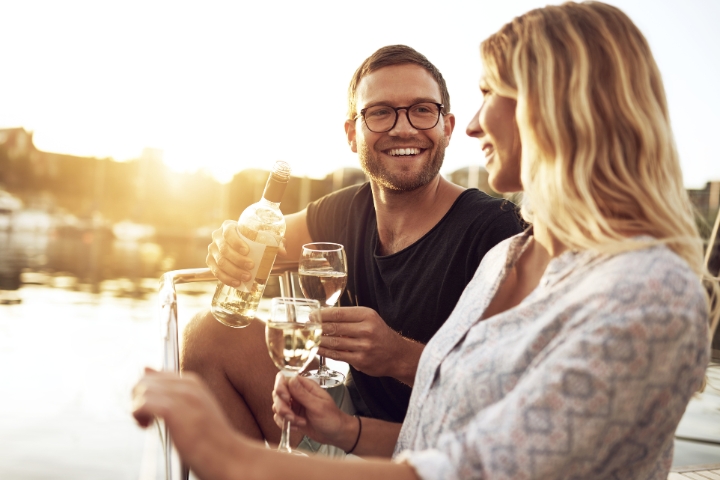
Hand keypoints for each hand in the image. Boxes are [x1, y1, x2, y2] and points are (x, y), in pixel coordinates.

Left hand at [132, 368, 246, 476]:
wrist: (228, 458)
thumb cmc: (209, 439)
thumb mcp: (191, 408)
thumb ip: (169, 389)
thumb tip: (146, 367)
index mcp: (192, 382)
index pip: (153, 375)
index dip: (147, 394)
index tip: (153, 412)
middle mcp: (188, 384)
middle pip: (145, 380)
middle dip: (138, 399)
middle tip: (148, 420)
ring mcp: (183, 396)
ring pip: (141, 389)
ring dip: (137, 408)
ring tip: (148, 425)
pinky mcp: (174, 410)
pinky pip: (142, 403)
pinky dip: (138, 415)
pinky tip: (147, 427)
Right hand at [206, 220, 286, 286]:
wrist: (244, 244)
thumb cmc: (254, 239)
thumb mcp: (264, 238)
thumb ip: (276, 242)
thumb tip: (283, 252)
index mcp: (228, 226)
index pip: (229, 233)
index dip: (236, 243)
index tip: (247, 251)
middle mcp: (217, 237)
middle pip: (224, 250)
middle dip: (238, 260)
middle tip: (251, 266)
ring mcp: (212, 250)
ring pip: (220, 263)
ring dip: (234, 272)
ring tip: (247, 277)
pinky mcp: (210, 261)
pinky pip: (216, 272)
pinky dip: (226, 279)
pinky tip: (236, 283)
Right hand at [271, 373, 355, 448]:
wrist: (335, 434)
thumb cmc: (332, 418)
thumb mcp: (318, 406)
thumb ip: (303, 394)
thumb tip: (291, 379)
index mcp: (306, 386)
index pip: (285, 379)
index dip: (281, 388)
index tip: (286, 399)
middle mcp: (297, 394)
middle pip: (278, 393)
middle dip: (282, 407)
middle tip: (292, 416)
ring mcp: (294, 405)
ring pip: (277, 406)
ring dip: (285, 417)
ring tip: (299, 422)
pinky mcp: (292, 416)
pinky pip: (279, 418)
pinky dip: (285, 424)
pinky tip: (296, 427)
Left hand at [318, 307, 422, 382]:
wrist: (397, 355)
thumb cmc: (380, 335)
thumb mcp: (369, 319)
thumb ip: (350, 317)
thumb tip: (325, 315)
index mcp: (367, 315)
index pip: (339, 313)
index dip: (322, 314)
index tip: (312, 315)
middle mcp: (366, 329)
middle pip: (335, 327)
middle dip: (317, 327)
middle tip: (305, 326)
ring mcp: (363, 346)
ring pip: (334, 342)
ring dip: (319, 340)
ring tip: (308, 338)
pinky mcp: (360, 360)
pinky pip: (338, 355)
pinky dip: (325, 352)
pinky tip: (317, 349)